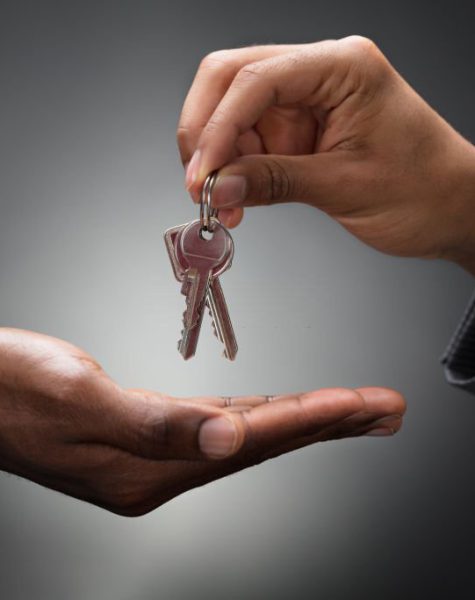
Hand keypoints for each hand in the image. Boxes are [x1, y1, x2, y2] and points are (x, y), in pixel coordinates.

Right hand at [0, 328, 403, 515]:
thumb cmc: (15, 391)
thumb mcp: (80, 401)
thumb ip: (154, 425)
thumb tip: (227, 441)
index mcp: (151, 467)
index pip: (254, 441)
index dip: (313, 419)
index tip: (364, 404)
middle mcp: (161, 467)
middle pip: (265, 443)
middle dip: (330, 423)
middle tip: (384, 409)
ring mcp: (156, 452)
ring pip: (250, 433)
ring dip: (303, 419)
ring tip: (352, 409)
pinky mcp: (149, 432)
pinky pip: (220, 425)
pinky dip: (259, 415)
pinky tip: (278, 410)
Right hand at [178, 36, 474, 273]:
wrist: (451, 208)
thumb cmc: (425, 188)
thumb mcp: (346, 186)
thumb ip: (275, 181)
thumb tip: (218, 185)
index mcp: (343, 67)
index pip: (257, 79)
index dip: (218, 127)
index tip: (201, 173)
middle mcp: (320, 74)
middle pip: (233, 79)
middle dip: (206, 132)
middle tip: (199, 182)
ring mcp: (307, 102)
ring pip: (234, 114)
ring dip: (218, 158)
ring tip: (222, 202)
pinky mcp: (299, 130)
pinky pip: (250, 142)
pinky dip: (235, 170)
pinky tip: (237, 199)